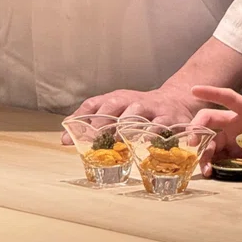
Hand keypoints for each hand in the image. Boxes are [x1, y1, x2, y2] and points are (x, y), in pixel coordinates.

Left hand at [61, 87, 204, 144]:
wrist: (177, 100)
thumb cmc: (141, 109)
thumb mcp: (118, 109)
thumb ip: (92, 122)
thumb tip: (64, 140)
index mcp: (119, 98)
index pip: (97, 103)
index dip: (83, 117)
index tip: (70, 135)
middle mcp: (134, 101)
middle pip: (116, 105)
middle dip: (104, 120)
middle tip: (95, 137)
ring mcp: (153, 109)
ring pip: (137, 113)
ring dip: (126, 125)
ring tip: (117, 140)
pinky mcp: (170, 118)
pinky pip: (161, 126)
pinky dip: (153, 134)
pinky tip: (145, 144)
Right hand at [190, 85, 241, 175]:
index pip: (228, 98)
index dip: (212, 93)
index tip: (194, 90)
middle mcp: (234, 122)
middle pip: (209, 118)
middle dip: (197, 127)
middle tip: (192, 143)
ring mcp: (229, 137)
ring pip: (208, 139)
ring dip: (202, 151)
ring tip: (204, 167)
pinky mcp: (227, 151)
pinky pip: (212, 154)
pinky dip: (208, 162)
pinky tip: (209, 172)